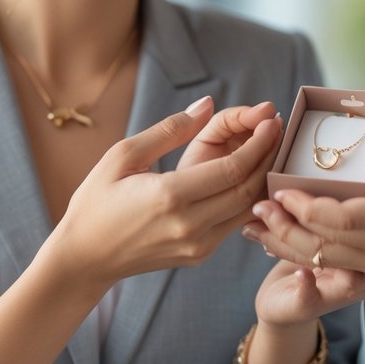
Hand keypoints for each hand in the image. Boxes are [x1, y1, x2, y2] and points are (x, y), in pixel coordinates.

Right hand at [45, 97, 280, 292]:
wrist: (84, 258)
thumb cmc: (96, 201)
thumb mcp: (123, 156)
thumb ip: (169, 129)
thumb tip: (207, 104)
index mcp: (170, 196)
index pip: (233, 169)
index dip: (259, 143)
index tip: (273, 119)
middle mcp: (190, 225)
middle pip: (249, 189)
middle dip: (269, 157)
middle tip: (280, 130)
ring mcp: (198, 245)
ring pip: (248, 209)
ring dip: (265, 178)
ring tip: (273, 148)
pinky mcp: (200, 255)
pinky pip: (235, 223)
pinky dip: (251, 199)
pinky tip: (254, 175)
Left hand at [251, 147, 364, 343]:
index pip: (346, 219)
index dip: (308, 207)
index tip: (282, 189)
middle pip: (327, 244)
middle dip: (287, 227)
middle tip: (255, 205)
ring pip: (329, 261)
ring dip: (290, 245)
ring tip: (259, 225)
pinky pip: (340, 267)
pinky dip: (310, 257)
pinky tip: (286, 243)